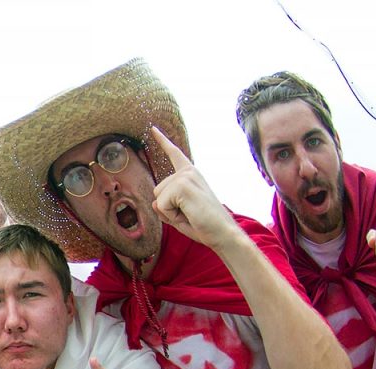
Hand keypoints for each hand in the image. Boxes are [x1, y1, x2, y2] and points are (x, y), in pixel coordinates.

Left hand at [149, 127, 237, 250]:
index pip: (174, 154)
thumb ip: (164, 207)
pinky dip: (171, 215)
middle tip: (189, 213)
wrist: (222, 233)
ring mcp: (186, 177)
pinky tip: (188, 214)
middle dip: (167, 208)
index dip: (162, 141)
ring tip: (190, 213)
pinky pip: (161, 205)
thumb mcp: (179, 214)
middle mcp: (188, 172)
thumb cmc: (203, 225)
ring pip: (158, 199)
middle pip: (156, 191)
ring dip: (170, 212)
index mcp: (190, 174)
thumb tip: (154, 203)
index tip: (153, 128)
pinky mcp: (183, 185)